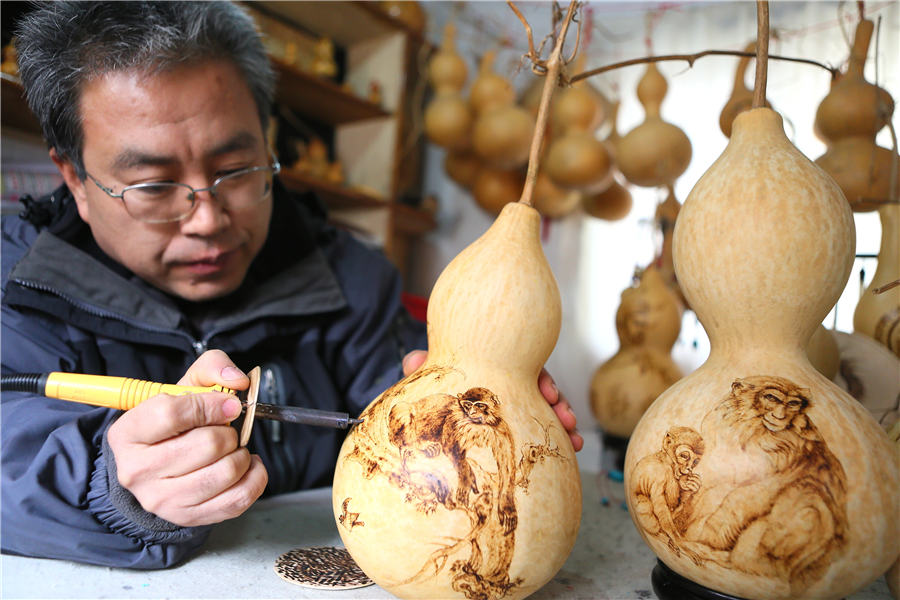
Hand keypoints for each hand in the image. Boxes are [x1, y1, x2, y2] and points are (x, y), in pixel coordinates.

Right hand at [106, 350, 267, 525]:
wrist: (157, 467)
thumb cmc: (174, 423)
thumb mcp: (185, 385)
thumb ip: (212, 367)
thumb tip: (238, 381)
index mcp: (128, 433)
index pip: (172, 414)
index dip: (210, 405)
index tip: (228, 404)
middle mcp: (138, 471)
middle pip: (207, 445)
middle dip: (228, 431)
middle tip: (224, 429)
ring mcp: (162, 500)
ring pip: (225, 472)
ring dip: (240, 453)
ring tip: (231, 448)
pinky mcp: (188, 517)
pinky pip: (239, 498)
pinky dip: (254, 476)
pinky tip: (245, 465)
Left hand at [401, 350, 582, 451]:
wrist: (433, 394)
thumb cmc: (435, 375)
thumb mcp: (430, 369)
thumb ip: (422, 364)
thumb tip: (414, 361)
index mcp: (494, 361)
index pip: (522, 364)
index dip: (538, 378)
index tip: (547, 393)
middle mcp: (509, 378)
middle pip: (541, 384)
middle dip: (558, 402)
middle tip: (566, 418)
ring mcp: (516, 399)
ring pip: (545, 406)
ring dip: (562, 420)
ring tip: (574, 438)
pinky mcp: (518, 418)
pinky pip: (541, 424)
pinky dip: (558, 435)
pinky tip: (571, 448)